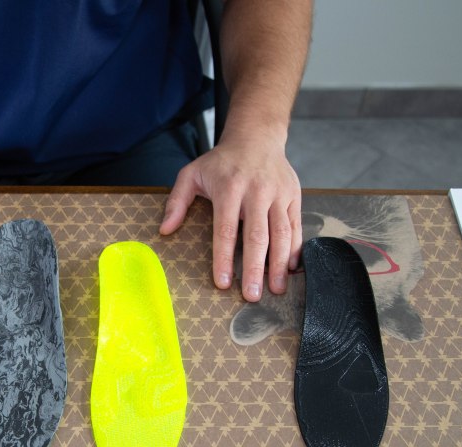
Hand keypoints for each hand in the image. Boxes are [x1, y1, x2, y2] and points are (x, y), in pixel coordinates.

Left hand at [160, 131, 301, 300]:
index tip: (223, 282)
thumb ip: (176, 202)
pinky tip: (290, 268)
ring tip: (276, 289)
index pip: (226, 230)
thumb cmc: (221, 162)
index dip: (224, 258)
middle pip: (257, 236)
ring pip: (281, 234)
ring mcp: (278, 194)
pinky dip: (294, 249)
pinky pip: (296, 226)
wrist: (257, 137)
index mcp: (229, 188)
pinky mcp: (294, 196)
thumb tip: (165, 230)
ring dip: (279, 264)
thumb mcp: (191, 173)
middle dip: (255, 269)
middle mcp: (256, 192)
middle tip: (252, 296)